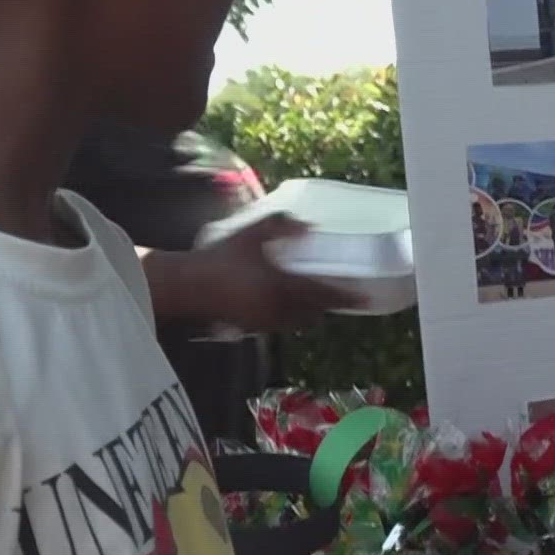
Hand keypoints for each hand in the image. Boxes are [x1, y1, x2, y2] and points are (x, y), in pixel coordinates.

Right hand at [175, 214, 359, 330]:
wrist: (188, 286)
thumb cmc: (220, 258)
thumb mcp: (250, 234)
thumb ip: (280, 226)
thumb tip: (307, 226)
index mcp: (283, 287)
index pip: (323, 294)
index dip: (346, 296)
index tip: (366, 298)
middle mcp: (278, 310)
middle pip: (313, 315)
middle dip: (325, 307)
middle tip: (333, 294)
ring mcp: (264, 322)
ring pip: (296, 323)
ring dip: (306, 314)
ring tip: (307, 298)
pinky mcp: (250, 328)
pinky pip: (278, 325)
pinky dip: (286, 317)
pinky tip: (277, 302)